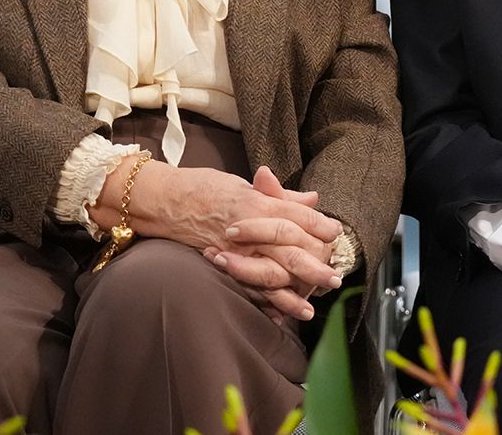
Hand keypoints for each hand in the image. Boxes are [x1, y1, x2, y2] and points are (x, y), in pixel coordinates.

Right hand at [200, 167, 339, 321]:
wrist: (165, 200)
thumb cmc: (205, 187)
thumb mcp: (244, 185)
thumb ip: (280, 196)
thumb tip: (312, 200)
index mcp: (257, 202)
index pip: (296, 215)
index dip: (318, 224)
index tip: (336, 234)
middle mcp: (248, 227)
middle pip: (289, 249)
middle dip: (314, 266)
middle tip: (334, 280)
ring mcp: (234, 249)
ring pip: (268, 275)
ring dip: (290, 295)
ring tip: (309, 311)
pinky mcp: (220, 264)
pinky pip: (245, 287)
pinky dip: (262, 304)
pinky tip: (278, 317)